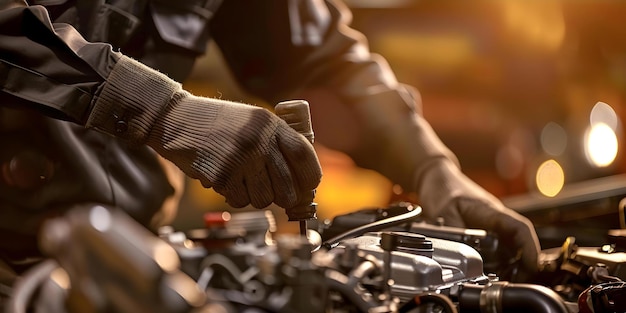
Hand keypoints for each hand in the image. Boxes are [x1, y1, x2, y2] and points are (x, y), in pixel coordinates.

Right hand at [87, 56, 321, 210]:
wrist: (175, 118)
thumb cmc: (215, 123)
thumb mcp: (252, 120)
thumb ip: (276, 141)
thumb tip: (301, 176)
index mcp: (270, 124)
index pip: (304, 155)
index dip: (310, 176)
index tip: (307, 186)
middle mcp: (259, 140)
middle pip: (287, 186)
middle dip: (282, 196)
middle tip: (273, 193)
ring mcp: (241, 158)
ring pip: (264, 198)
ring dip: (255, 197)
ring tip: (242, 181)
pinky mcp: (222, 174)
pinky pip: (240, 200)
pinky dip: (234, 197)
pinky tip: (226, 181)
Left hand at [416, 159, 540, 274]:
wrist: (434, 177)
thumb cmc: (443, 188)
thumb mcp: (444, 212)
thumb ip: (455, 235)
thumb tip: (464, 256)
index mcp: (492, 211)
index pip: (521, 228)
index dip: (530, 249)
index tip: (531, 267)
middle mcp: (497, 219)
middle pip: (519, 243)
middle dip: (522, 264)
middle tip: (513, 281)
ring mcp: (491, 224)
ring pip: (509, 247)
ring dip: (509, 264)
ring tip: (501, 280)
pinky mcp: (483, 230)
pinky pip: (495, 248)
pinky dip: (495, 261)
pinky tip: (487, 271)